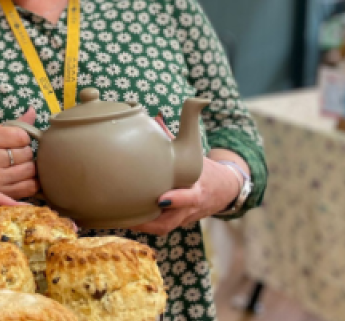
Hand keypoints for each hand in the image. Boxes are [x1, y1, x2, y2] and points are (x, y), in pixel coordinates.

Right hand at [0, 108, 38, 198]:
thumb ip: (12, 125)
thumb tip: (33, 110)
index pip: (22, 136)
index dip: (23, 138)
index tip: (16, 141)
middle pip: (27, 153)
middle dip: (25, 153)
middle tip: (15, 155)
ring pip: (30, 170)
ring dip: (28, 167)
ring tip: (18, 166)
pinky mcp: (0, 194)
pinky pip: (30, 187)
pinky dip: (31, 182)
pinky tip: (23, 178)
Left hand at [130, 116, 241, 234]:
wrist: (224, 189)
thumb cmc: (203, 167)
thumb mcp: (195, 152)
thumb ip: (174, 138)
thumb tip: (156, 116)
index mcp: (198, 188)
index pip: (190, 197)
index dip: (178, 199)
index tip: (162, 198)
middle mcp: (191, 207)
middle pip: (173, 221)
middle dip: (151, 222)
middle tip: (130, 217)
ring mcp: (184, 217)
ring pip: (164, 228)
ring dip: (143, 226)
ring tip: (120, 220)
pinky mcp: (177, 222)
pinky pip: (160, 228)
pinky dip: (144, 226)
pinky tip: (124, 219)